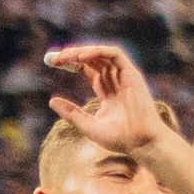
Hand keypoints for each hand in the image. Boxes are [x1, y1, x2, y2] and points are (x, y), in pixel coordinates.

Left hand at [44, 43, 171, 152]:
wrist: (141, 142)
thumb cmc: (119, 138)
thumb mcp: (87, 125)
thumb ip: (71, 112)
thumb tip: (51, 100)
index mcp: (108, 92)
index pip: (88, 69)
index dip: (71, 63)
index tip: (53, 63)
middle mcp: (117, 82)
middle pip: (93, 59)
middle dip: (72, 55)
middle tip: (54, 58)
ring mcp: (125, 77)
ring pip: (102, 54)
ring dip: (82, 52)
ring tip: (65, 56)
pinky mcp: (132, 74)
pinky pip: (115, 54)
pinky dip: (98, 51)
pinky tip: (81, 57)